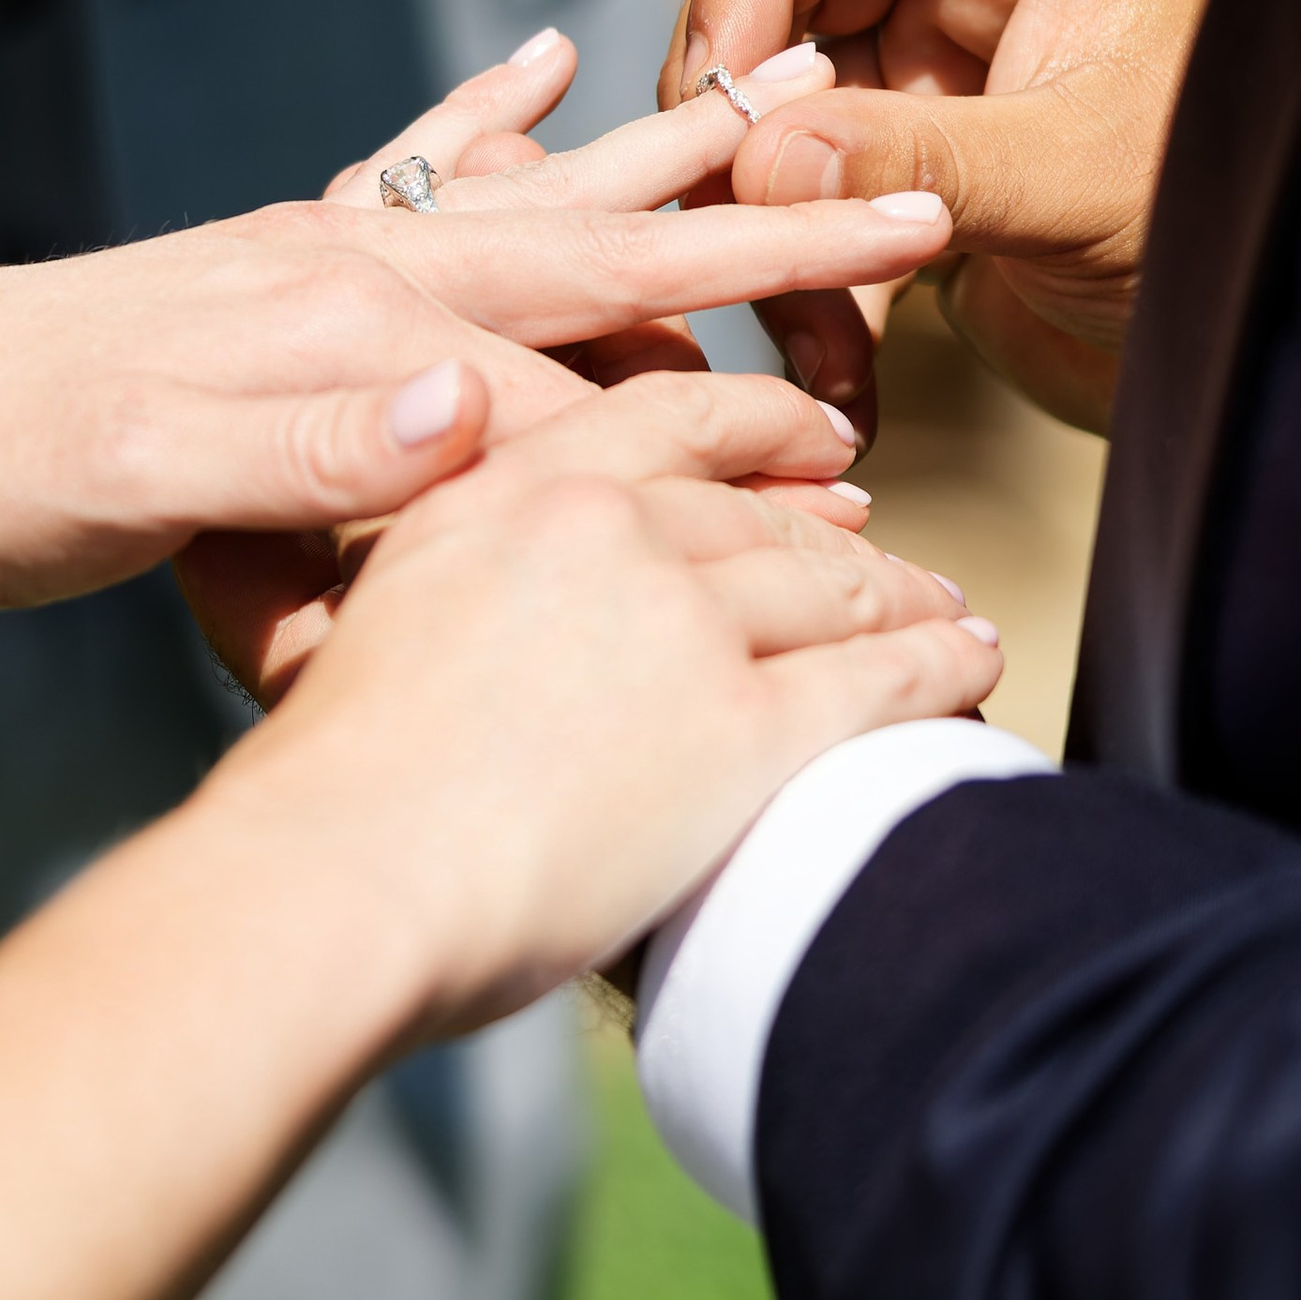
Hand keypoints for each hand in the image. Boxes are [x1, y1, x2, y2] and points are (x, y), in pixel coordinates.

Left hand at [195, 51, 950, 692]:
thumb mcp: (145, 486)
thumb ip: (317, 448)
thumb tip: (474, 406)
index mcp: (349, 317)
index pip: (580, 362)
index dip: (727, 390)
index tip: (857, 423)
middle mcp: (353, 258)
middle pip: (602, 240)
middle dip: (767, 227)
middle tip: (918, 208)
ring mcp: (318, 248)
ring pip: (539, 197)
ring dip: (671, 168)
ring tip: (796, 102)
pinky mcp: (272, 261)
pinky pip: (415, 168)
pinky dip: (492, 116)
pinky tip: (546, 65)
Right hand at [238, 371, 1002, 1029]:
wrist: (339, 880)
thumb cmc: (329, 790)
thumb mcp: (370, 628)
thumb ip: (453, 584)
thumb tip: (489, 613)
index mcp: (508, 488)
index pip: (668, 419)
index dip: (758, 424)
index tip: (806, 436)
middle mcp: (605, 527)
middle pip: (762, 509)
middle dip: (840, 526)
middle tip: (886, 545)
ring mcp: (682, 620)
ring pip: (832, 583)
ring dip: (902, 594)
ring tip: (940, 610)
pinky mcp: (744, 723)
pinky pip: (876, 677)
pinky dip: (938, 665)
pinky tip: (971, 662)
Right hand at [660, 0, 1220, 435]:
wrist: (1261, 354)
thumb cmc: (1221, 234)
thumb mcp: (1077, 188)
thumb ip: (919, 158)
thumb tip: (758, 156)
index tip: (708, 86)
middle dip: (747, 101)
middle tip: (715, 204)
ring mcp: (948, 40)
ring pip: (787, 90)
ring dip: (768, 209)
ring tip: (806, 328)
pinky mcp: (921, 134)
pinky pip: (812, 174)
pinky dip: (804, 262)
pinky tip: (836, 359)